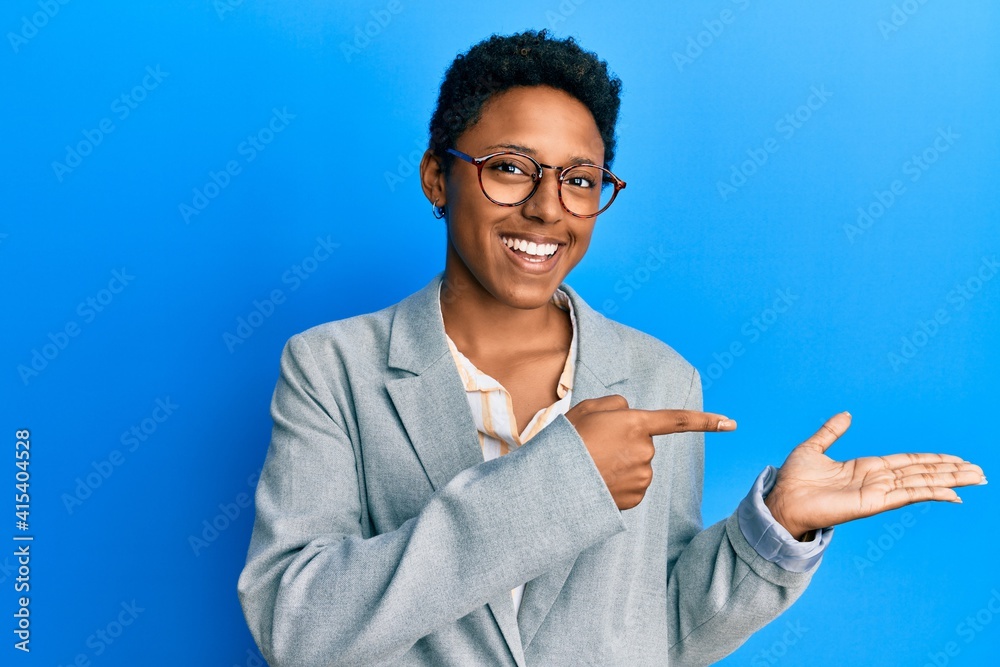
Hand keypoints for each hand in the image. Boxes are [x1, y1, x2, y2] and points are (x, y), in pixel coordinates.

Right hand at [565, 395, 735, 509]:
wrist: (554, 482)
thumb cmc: (568, 441)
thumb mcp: (587, 409)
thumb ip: (615, 404)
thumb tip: (629, 414)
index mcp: (636, 423)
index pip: (679, 420)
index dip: (707, 421)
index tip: (731, 423)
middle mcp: (646, 450)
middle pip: (645, 442)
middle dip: (627, 443)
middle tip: (597, 446)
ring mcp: (643, 476)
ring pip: (639, 464)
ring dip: (623, 464)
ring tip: (596, 465)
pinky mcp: (637, 496)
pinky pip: (635, 485)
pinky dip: (621, 483)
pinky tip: (601, 480)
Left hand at [764, 412, 986, 539]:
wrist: (781, 500)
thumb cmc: (794, 480)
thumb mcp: (814, 448)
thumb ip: (832, 431)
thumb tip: (847, 414)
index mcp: (866, 468)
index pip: (908, 462)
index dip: (932, 459)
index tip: (956, 459)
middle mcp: (876, 480)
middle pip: (922, 472)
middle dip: (950, 471)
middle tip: (979, 471)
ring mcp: (877, 492)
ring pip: (921, 483)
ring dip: (949, 480)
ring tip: (976, 478)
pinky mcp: (872, 503)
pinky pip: (907, 495)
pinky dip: (931, 493)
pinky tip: (952, 493)